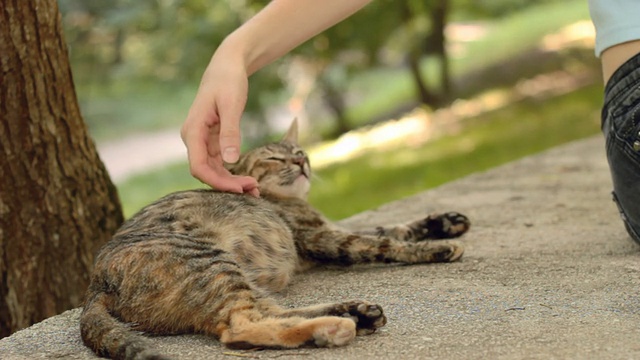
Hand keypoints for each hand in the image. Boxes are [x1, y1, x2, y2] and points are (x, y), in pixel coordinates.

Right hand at [181, 50, 258, 196]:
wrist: (226, 67)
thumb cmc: (228, 81)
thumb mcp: (232, 105)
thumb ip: (230, 132)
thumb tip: (231, 160)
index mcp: (193, 131)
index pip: (198, 167)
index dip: (217, 182)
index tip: (240, 189)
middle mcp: (193, 139)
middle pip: (206, 172)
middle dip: (228, 186)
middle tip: (254, 191)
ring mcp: (201, 141)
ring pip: (213, 170)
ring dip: (231, 183)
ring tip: (255, 190)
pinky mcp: (211, 142)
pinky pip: (219, 163)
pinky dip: (232, 174)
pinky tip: (248, 181)